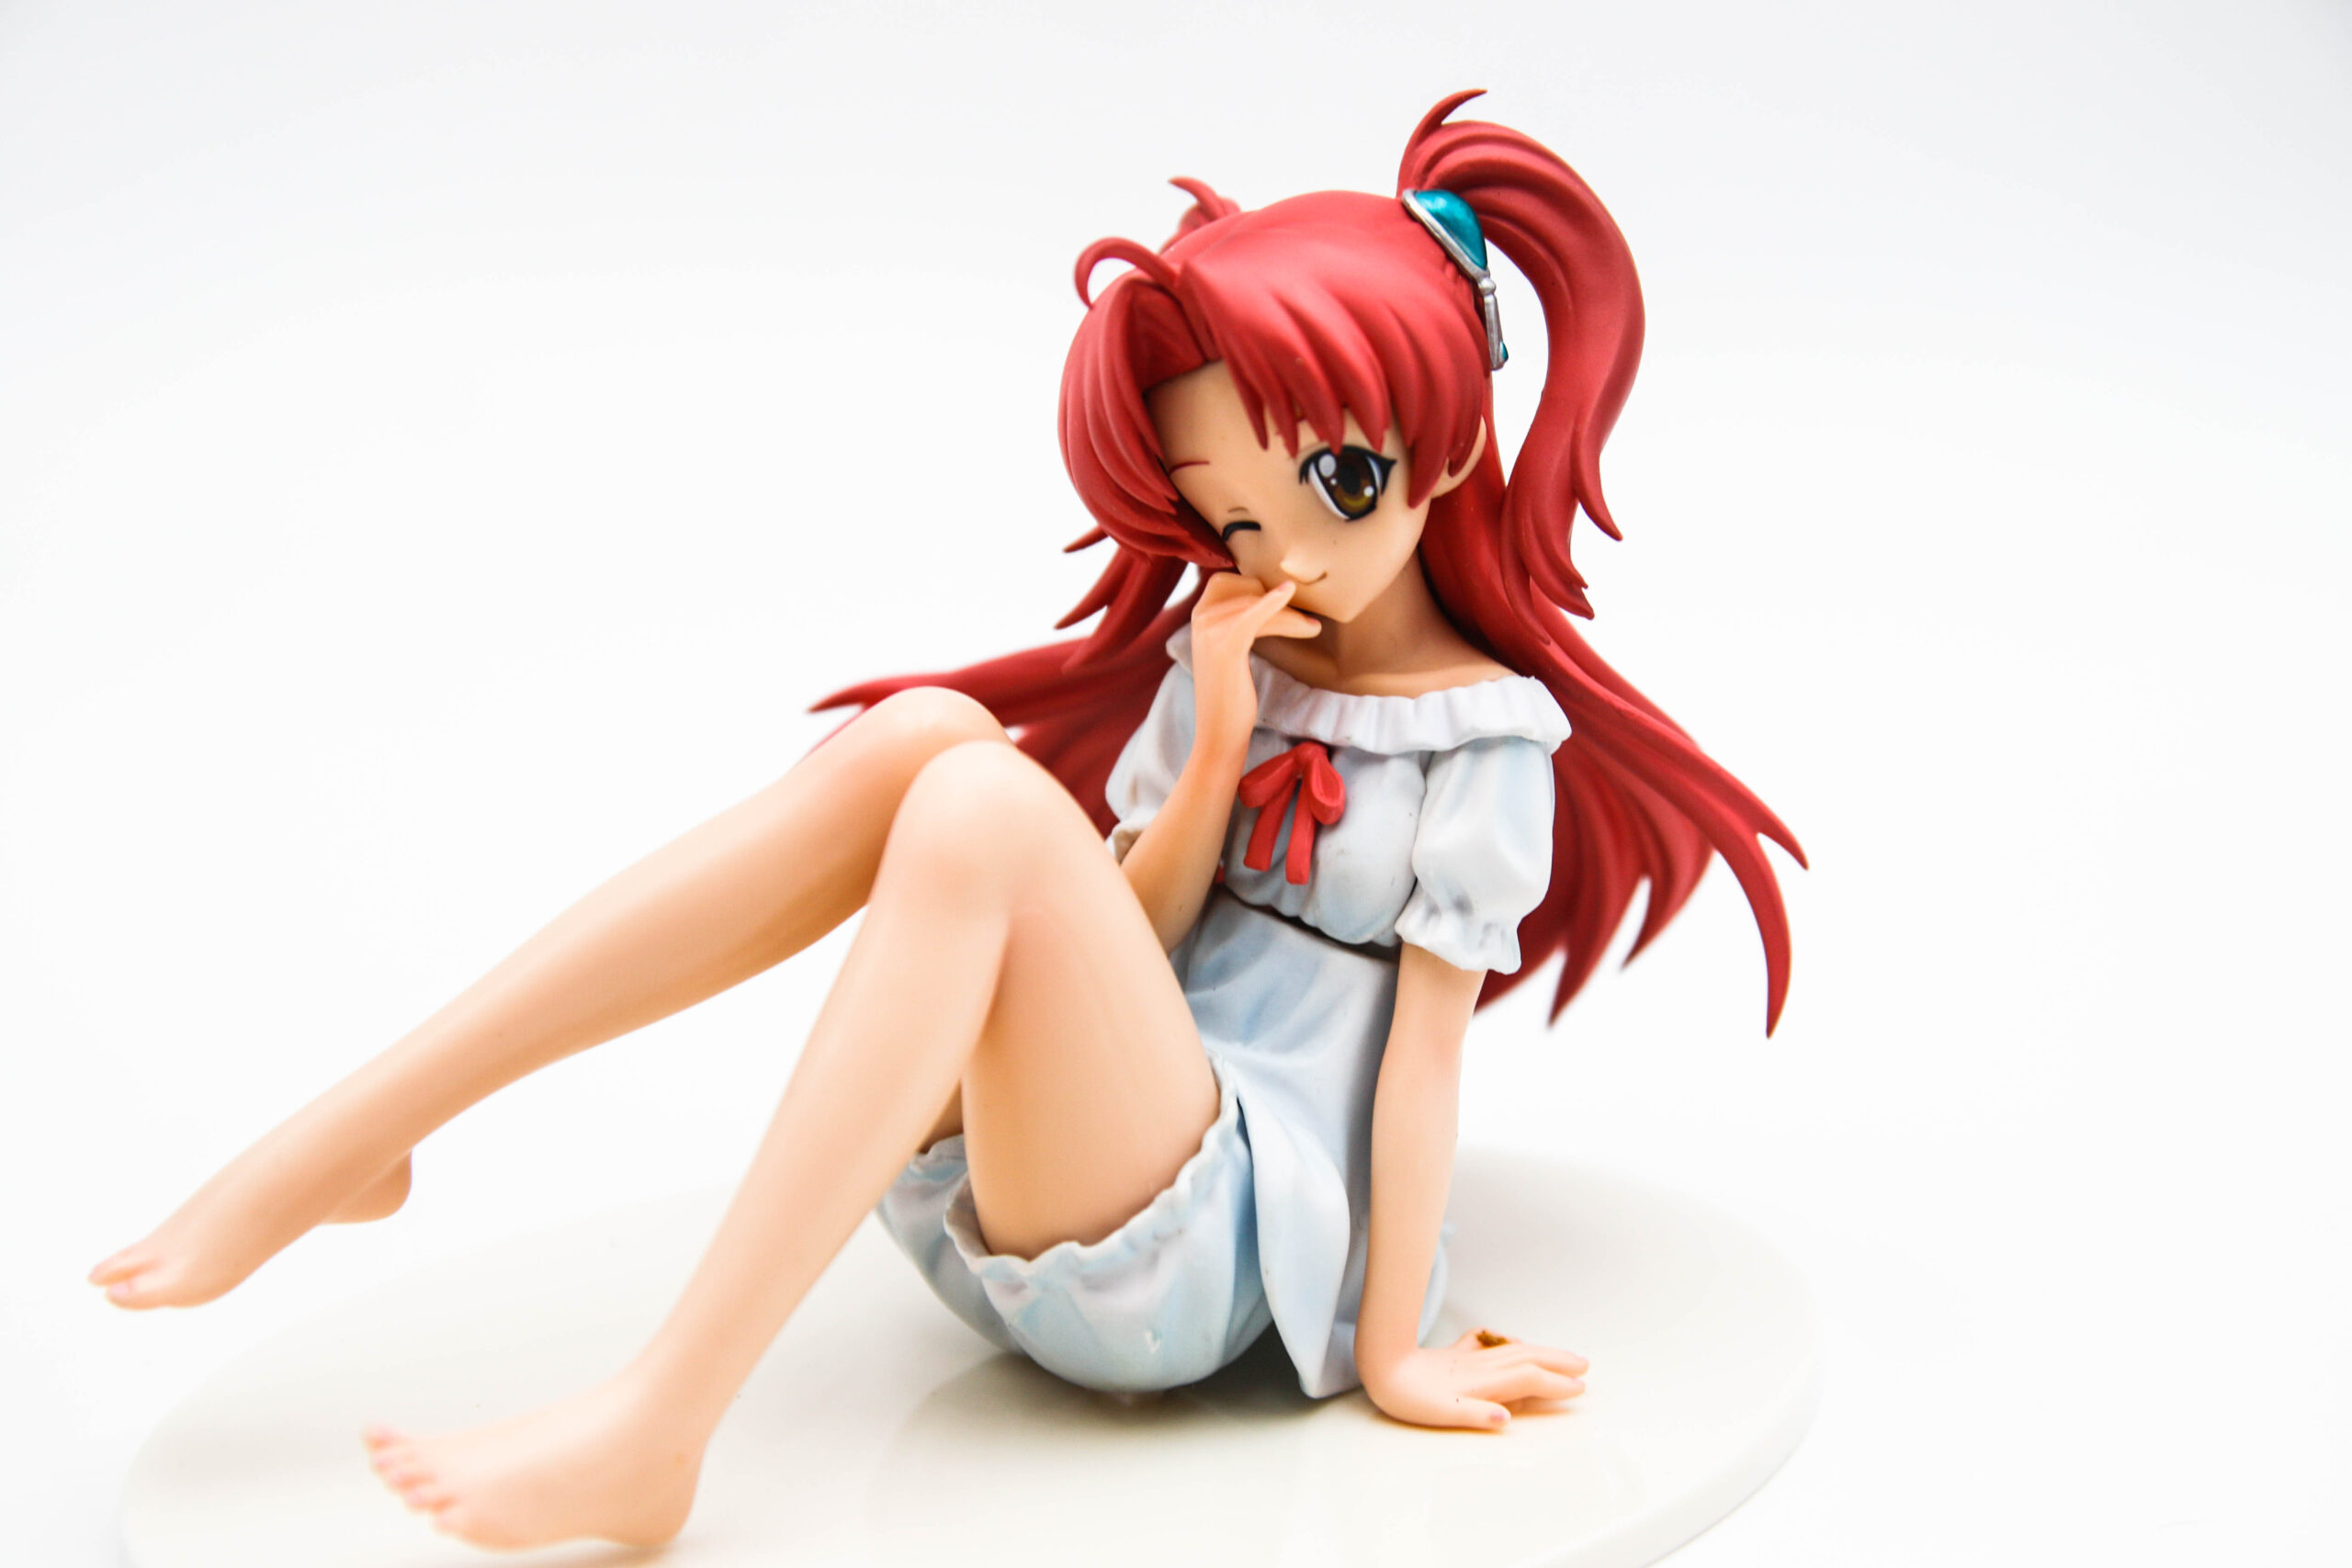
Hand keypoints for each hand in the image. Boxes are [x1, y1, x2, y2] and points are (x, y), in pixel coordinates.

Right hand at [1189, 572, 1320, 760]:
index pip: (1232, 582)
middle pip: (1249, 590)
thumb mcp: (1232, 649)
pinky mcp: (1225, 645)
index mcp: (1200, 614)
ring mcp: (1209, 630)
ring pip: (1258, 605)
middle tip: (1305, 621)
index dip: (1259, 588)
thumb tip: (1276, 597)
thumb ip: (1242, 622)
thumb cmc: (1231, 693)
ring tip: (1312, 627)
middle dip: (1279, 603)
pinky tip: (1288, 591)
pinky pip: (1253, 616)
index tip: (1286, 603)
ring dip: (1290, 616)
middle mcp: (1200, 617)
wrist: (1219, 731)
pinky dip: (1272, 603)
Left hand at [1359, 1329, 1587, 1430]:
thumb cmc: (1409, 1397)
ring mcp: (1469, 1359)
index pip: (1528, 1379)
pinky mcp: (1456, 1355)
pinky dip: (1510, 1344)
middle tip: (1584, 1366)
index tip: (1579, 1388)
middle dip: (1558, 1361)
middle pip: (1528, 1359)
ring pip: (1514, 1350)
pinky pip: (1491, 1346)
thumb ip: (1475, 1414)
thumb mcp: (1441, 1414)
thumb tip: (1506, 1417)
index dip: (1555, 1384)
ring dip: (1542, 1351)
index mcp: (1482, 1383)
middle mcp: (1481, 1367)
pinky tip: (1512, 1343)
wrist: (1382, 1366)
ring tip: (1562, 1355)